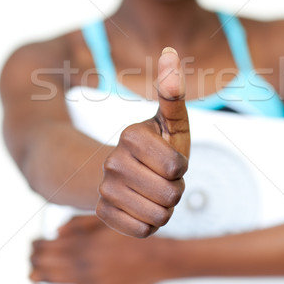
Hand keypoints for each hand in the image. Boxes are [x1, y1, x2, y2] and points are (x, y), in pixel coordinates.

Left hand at [30, 215, 165, 283]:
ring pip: (53, 279)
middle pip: (46, 262)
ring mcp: (88, 279)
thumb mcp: (107, 220)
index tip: (33, 243)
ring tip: (31, 274)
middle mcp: (83, 261)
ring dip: (38, 277)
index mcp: (84, 241)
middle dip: (34, 260)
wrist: (156, 258)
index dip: (37, 245)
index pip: (49, 245)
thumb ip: (80, 222)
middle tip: (30, 257)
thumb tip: (56, 231)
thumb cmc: (132, 237)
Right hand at [96, 47, 189, 237]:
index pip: (175, 167)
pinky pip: (143, 231)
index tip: (171, 159)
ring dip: (164, 208)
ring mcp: (104, 190)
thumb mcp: (170, 121)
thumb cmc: (158, 145)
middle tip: (164, 179)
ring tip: (154, 192)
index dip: (180, 167)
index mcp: (130, 135)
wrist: (125, 174)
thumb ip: (172, 92)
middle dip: (175, 190)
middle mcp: (112, 162)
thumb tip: (170, 52)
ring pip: (159, 216)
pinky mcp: (103, 214)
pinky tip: (142, 208)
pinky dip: (150, 224)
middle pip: (170, 195)